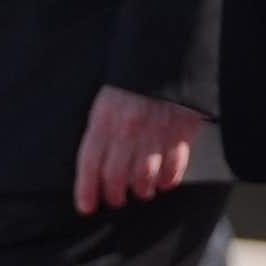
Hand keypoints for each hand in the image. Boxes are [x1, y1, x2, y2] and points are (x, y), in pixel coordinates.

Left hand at [74, 85, 203, 214]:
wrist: (165, 57)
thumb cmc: (132, 82)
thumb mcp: (105, 100)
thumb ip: (100, 129)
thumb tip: (94, 164)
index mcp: (104, 118)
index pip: (90, 162)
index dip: (86, 189)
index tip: (86, 207)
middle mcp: (128, 129)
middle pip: (116, 176)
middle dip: (114, 195)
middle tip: (115, 199)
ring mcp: (155, 133)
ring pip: (145, 178)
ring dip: (142, 190)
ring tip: (141, 191)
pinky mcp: (180, 133)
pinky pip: (174, 168)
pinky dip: (168, 180)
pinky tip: (164, 182)